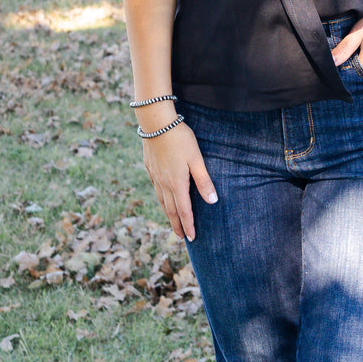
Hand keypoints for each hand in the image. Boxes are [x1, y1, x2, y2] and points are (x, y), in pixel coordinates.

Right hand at [141, 121, 216, 241]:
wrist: (156, 123)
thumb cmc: (180, 139)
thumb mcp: (196, 159)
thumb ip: (204, 181)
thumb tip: (212, 201)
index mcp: (176, 184)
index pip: (184, 210)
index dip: (188, 225)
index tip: (192, 238)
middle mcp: (164, 183)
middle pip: (170, 210)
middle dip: (177, 225)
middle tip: (181, 237)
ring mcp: (155, 176)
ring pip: (161, 201)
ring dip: (168, 214)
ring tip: (172, 223)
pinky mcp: (150, 168)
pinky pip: (156, 189)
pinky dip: (160, 200)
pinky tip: (162, 199)